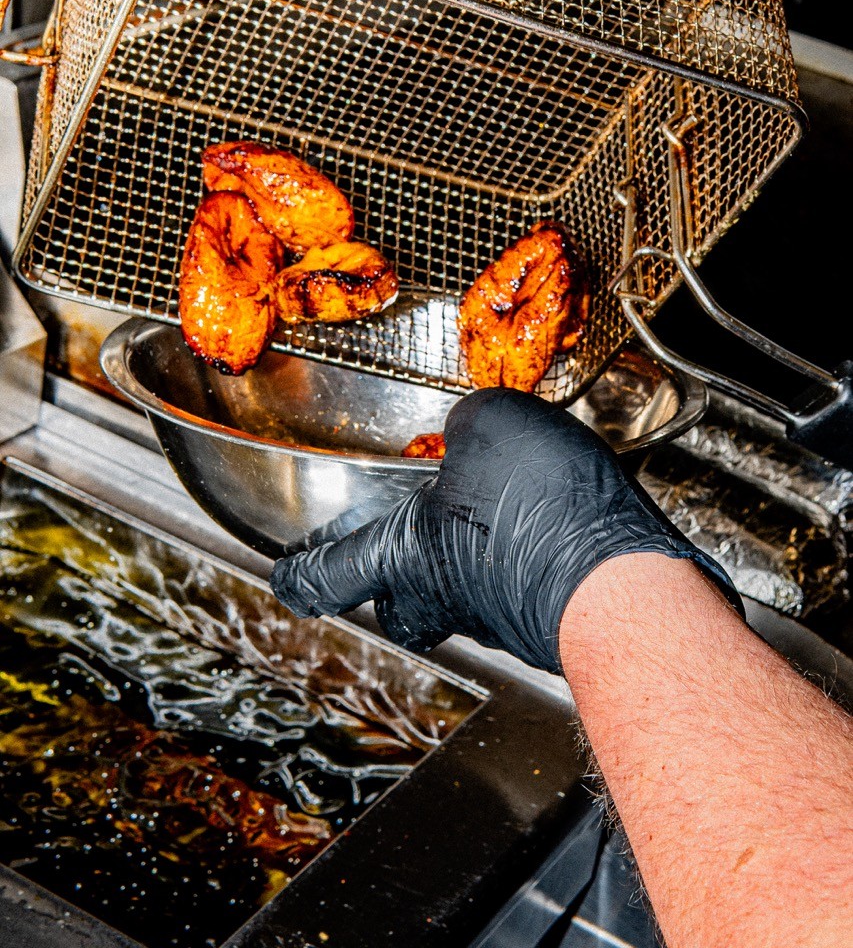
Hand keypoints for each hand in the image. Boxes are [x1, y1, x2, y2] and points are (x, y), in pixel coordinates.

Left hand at [270, 388, 741, 671]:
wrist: (626, 582)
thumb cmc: (541, 512)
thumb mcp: (491, 425)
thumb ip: (469, 425)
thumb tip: (474, 430)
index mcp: (406, 554)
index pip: (328, 577)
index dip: (302, 574)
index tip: (286, 578)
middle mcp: (447, 596)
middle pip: (399, 604)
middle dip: (391, 580)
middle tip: (395, 552)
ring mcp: (502, 615)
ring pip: (465, 594)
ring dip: (468, 558)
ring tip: (492, 510)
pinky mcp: (551, 616)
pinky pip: (522, 585)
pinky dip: (526, 556)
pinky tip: (549, 521)